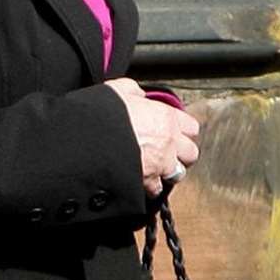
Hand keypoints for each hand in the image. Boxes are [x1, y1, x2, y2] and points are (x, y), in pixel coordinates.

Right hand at [105, 78, 199, 196]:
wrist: (88, 139)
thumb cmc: (102, 115)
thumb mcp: (116, 91)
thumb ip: (132, 91)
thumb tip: (137, 95)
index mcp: (165, 117)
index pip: (191, 127)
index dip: (182, 131)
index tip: (175, 132)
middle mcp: (169, 141)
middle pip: (191, 153)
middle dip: (181, 155)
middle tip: (169, 153)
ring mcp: (161, 163)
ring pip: (178, 173)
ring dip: (169, 172)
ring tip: (157, 170)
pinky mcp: (148, 180)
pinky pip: (157, 189)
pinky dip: (151, 188)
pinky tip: (143, 183)